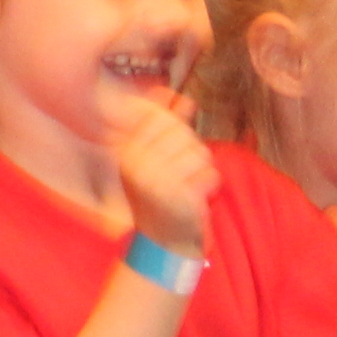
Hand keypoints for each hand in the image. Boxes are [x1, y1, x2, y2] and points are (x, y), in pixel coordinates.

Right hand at [113, 98, 215, 259]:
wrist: (160, 241)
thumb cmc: (157, 195)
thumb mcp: (150, 158)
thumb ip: (164, 125)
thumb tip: (178, 95)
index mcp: (126, 151)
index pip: (160, 117)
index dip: (174, 128)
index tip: (168, 150)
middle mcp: (137, 163)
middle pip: (183, 134)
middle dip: (188, 151)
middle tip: (177, 173)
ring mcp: (157, 179)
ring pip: (200, 153)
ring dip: (200, 170)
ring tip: (185, 185)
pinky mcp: (180, 195)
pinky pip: (210, 175)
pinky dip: (207, 186)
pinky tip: (193, 198)